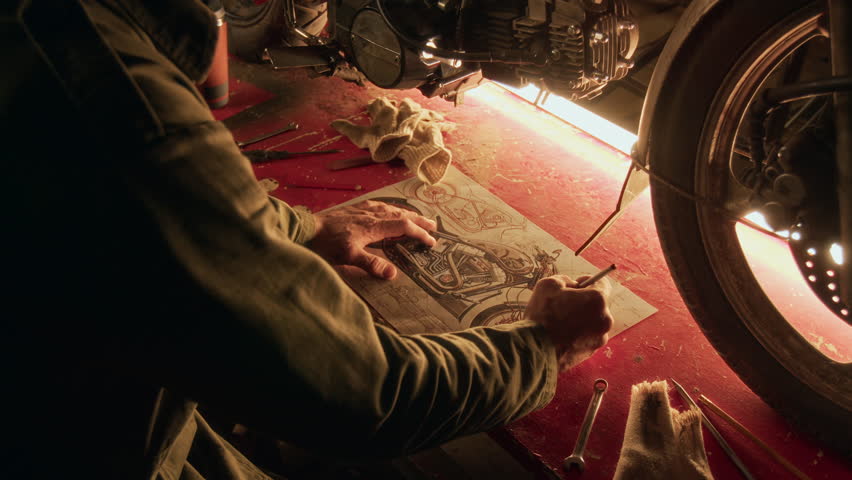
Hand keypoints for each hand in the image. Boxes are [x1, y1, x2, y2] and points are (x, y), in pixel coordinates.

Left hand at [309, 200, 436, 278]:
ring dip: (407, 212)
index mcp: (374, 226)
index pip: (403, 227)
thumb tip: (393, 274)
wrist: (307, 228)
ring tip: (417, 216)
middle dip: (419, 220)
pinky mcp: (355, 208)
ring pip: (391, 208)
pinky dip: (391, 207)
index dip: (419, 233)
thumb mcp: (349, 258)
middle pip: (401, 214)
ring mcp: (363, 209)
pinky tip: (389, 208)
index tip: (431, 241)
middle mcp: (372, 214)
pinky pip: (379, 204)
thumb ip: (371, 264)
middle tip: (433, 225)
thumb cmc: (327, 243)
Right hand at [525, 275, 613, 370]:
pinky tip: (560, 335)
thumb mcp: (548, 285)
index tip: (576, 286)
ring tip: (559, 323)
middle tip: (563, 306)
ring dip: (580, 320)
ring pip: (592, 322)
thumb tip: (570, 284)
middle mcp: (604, 320)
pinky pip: (587, 337)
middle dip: (583, 303)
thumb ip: (565, 280)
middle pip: (597, 305)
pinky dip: (577, 334)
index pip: (602, 284)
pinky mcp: (591, 352)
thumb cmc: (542, 316)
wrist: (534, 350)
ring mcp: (599, 338)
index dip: (588, 282)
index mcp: (597, 300)